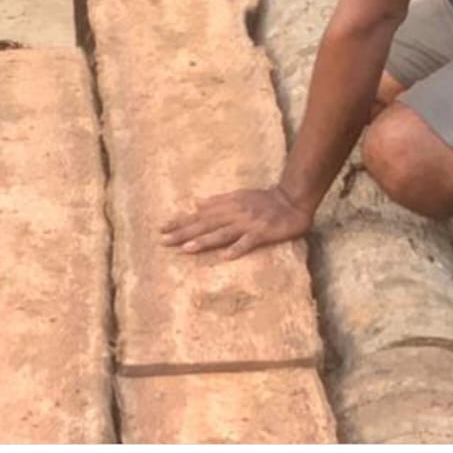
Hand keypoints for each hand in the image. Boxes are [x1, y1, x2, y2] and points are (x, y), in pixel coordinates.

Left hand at [161, 185, 312, 259]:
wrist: (290, 200)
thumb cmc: (263, 199)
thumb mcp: (237, 196)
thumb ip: (217, 201)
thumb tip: (197, 204)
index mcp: (226, 206)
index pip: (198, 215)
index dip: (180, 222)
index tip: (161, 228)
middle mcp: (232, 214)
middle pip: (204, 225)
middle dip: (183, 232)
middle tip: (163, 240)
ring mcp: (247, 223)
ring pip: (221, 233)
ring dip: (203, 240)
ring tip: (186, 248)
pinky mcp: (262, 232)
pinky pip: (248, 241)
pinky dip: (238, 248)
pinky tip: (226, 255)